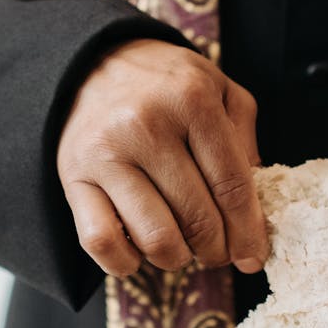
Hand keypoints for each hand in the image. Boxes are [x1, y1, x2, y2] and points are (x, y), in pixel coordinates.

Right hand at [57, 39, 267, 276]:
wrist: (94, 63)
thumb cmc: (167, 86)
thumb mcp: (219, 91)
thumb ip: (245, 141)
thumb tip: (254, 207)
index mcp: (192, 101)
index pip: (232, 186)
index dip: (248, 232)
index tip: (253, 257)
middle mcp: (146, 125)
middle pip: (198, 218)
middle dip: (217, 250)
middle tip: (219, 252)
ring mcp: (106, 153)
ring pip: (155, 239)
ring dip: (178, 258)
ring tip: (183, 248)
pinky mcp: (74, 177)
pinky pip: (102, 243)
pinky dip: (126, 263)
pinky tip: (141, 253)